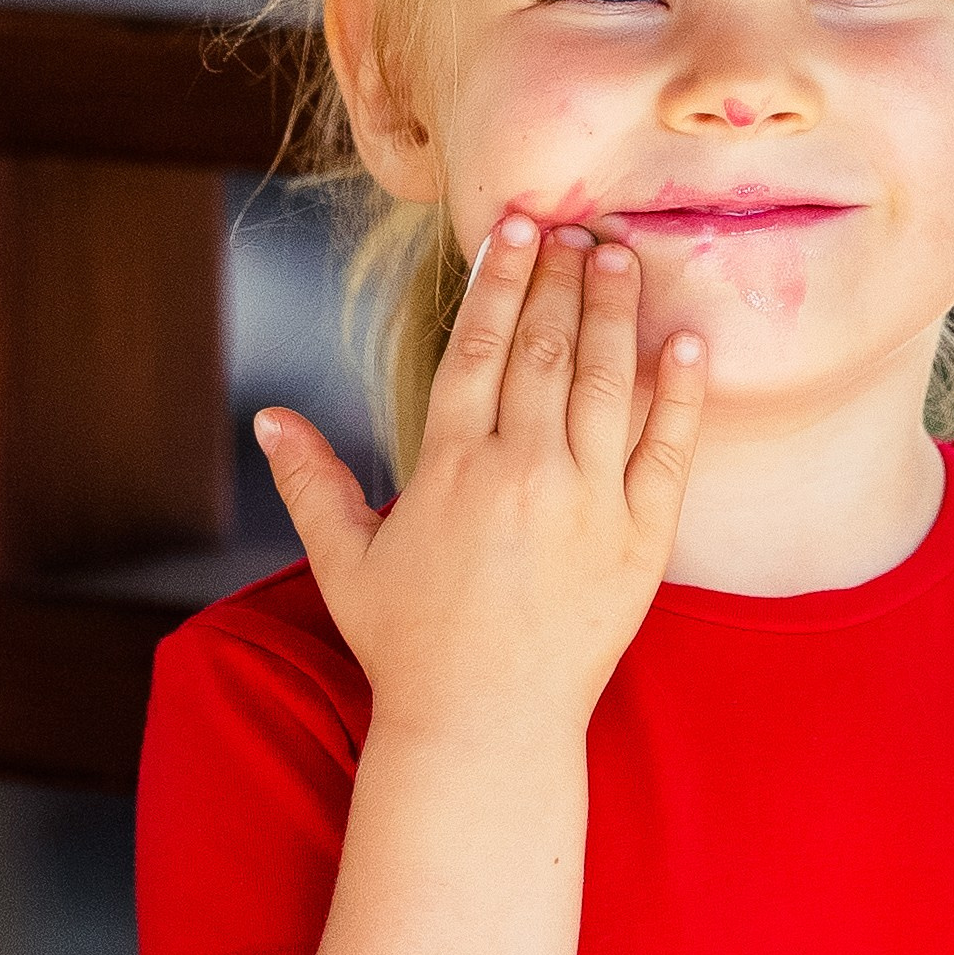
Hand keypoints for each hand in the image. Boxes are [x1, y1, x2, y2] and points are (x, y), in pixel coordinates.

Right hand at [253, 215, 707, 746]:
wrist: (485, 730)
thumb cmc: (409, 647)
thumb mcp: (345, 563)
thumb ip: (311, 483)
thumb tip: (267, 418)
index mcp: (451, 468)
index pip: (478, 348)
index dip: (500, 281)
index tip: (516, 226)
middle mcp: (524, 473)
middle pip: (548, 350)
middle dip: (563, 279)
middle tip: (577, 223)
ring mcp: (589, 505)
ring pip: (609, 384)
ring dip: (617, 312)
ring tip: (622, 256)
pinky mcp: (641, 541)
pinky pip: (668, 452)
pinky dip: (679, 395)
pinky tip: (686, 343)